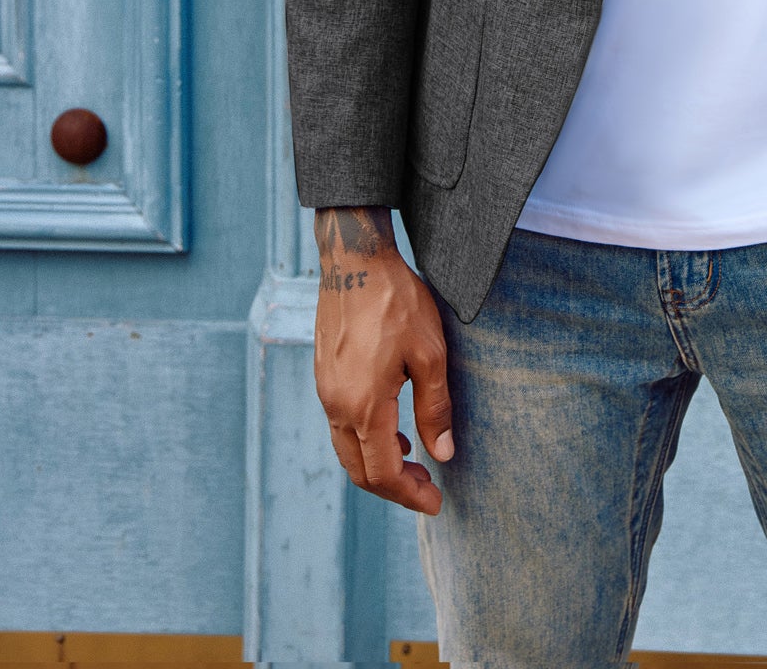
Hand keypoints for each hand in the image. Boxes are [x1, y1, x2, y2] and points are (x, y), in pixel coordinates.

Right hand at [312, 206, 453, 513]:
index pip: (383, 473)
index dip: (410, 495)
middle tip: (428, 490)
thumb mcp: (430, 353)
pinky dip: (365, 441)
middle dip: (394, 488)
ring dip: (378, 465)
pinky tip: (391, 429)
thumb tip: (442, 454)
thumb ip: (434, 408)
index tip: (436, 505)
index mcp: (364, 406)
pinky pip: (340, 426)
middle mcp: (337, 406)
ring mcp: (325, 392)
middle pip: (360, 471)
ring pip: (348, 451)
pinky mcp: (324, 377)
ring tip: (413, 462)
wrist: (355, 261)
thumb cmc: (397, 302)